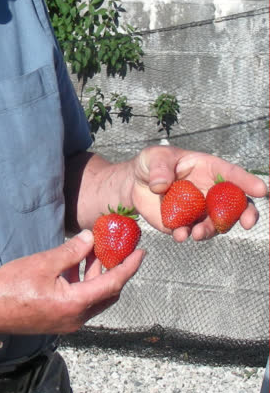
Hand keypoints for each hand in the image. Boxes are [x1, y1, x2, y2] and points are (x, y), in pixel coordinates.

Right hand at [0, 230, 143, 335]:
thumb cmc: (11, 286)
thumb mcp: (43, 263)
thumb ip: (70, 252)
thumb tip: (91, 238)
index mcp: (76, 304)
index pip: (113, 284)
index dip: (129, 267)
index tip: (141, 252)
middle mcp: (77, 318)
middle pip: (107, 293)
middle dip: (116, 270)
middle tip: (121, 248)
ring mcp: (67, 321)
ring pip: (93, 297)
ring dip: (98, 274)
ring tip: (97, 249)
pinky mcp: (58, 319)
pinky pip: (80, 300)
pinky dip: (84, 282)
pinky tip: (76, 263)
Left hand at [130, 146, 267, 241]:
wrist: (135, 183)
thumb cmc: (151, 163)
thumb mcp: (153, 157)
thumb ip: (159, 169)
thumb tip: (162, 186)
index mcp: (208, 169)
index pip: (232, 174)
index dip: (247, 182)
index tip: (262, 190)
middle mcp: (210, 191)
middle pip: (237, 203)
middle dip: (246, 213)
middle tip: (248, 223)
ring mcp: (201, 209)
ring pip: (217, 222)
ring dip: (212, 230)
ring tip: (197, 233)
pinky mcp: (187, 223)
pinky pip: (193, 231)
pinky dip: (189, 234)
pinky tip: (180, 234)